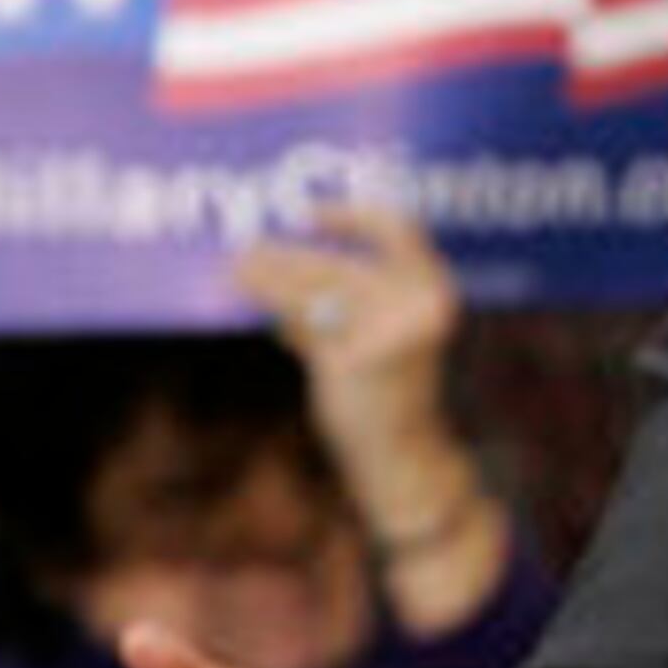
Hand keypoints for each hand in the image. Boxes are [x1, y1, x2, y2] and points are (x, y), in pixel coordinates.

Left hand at [236, 203, 504, 636]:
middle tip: (245, 247)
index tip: (310, 213)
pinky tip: (255, 304)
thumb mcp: (384, 335)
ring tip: (232, 269)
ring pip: (313, 291)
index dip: (353, 217)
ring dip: (266, 277)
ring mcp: (387, 334)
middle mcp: (418, 305)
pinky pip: (304, 326)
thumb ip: (345, 301)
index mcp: (435, 291)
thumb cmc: (392, 393)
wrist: (405, 454)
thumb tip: (281, 267)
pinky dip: (276, 313)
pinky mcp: (355, 361)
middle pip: (337, 264)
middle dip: (285, 254)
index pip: (398, 231)